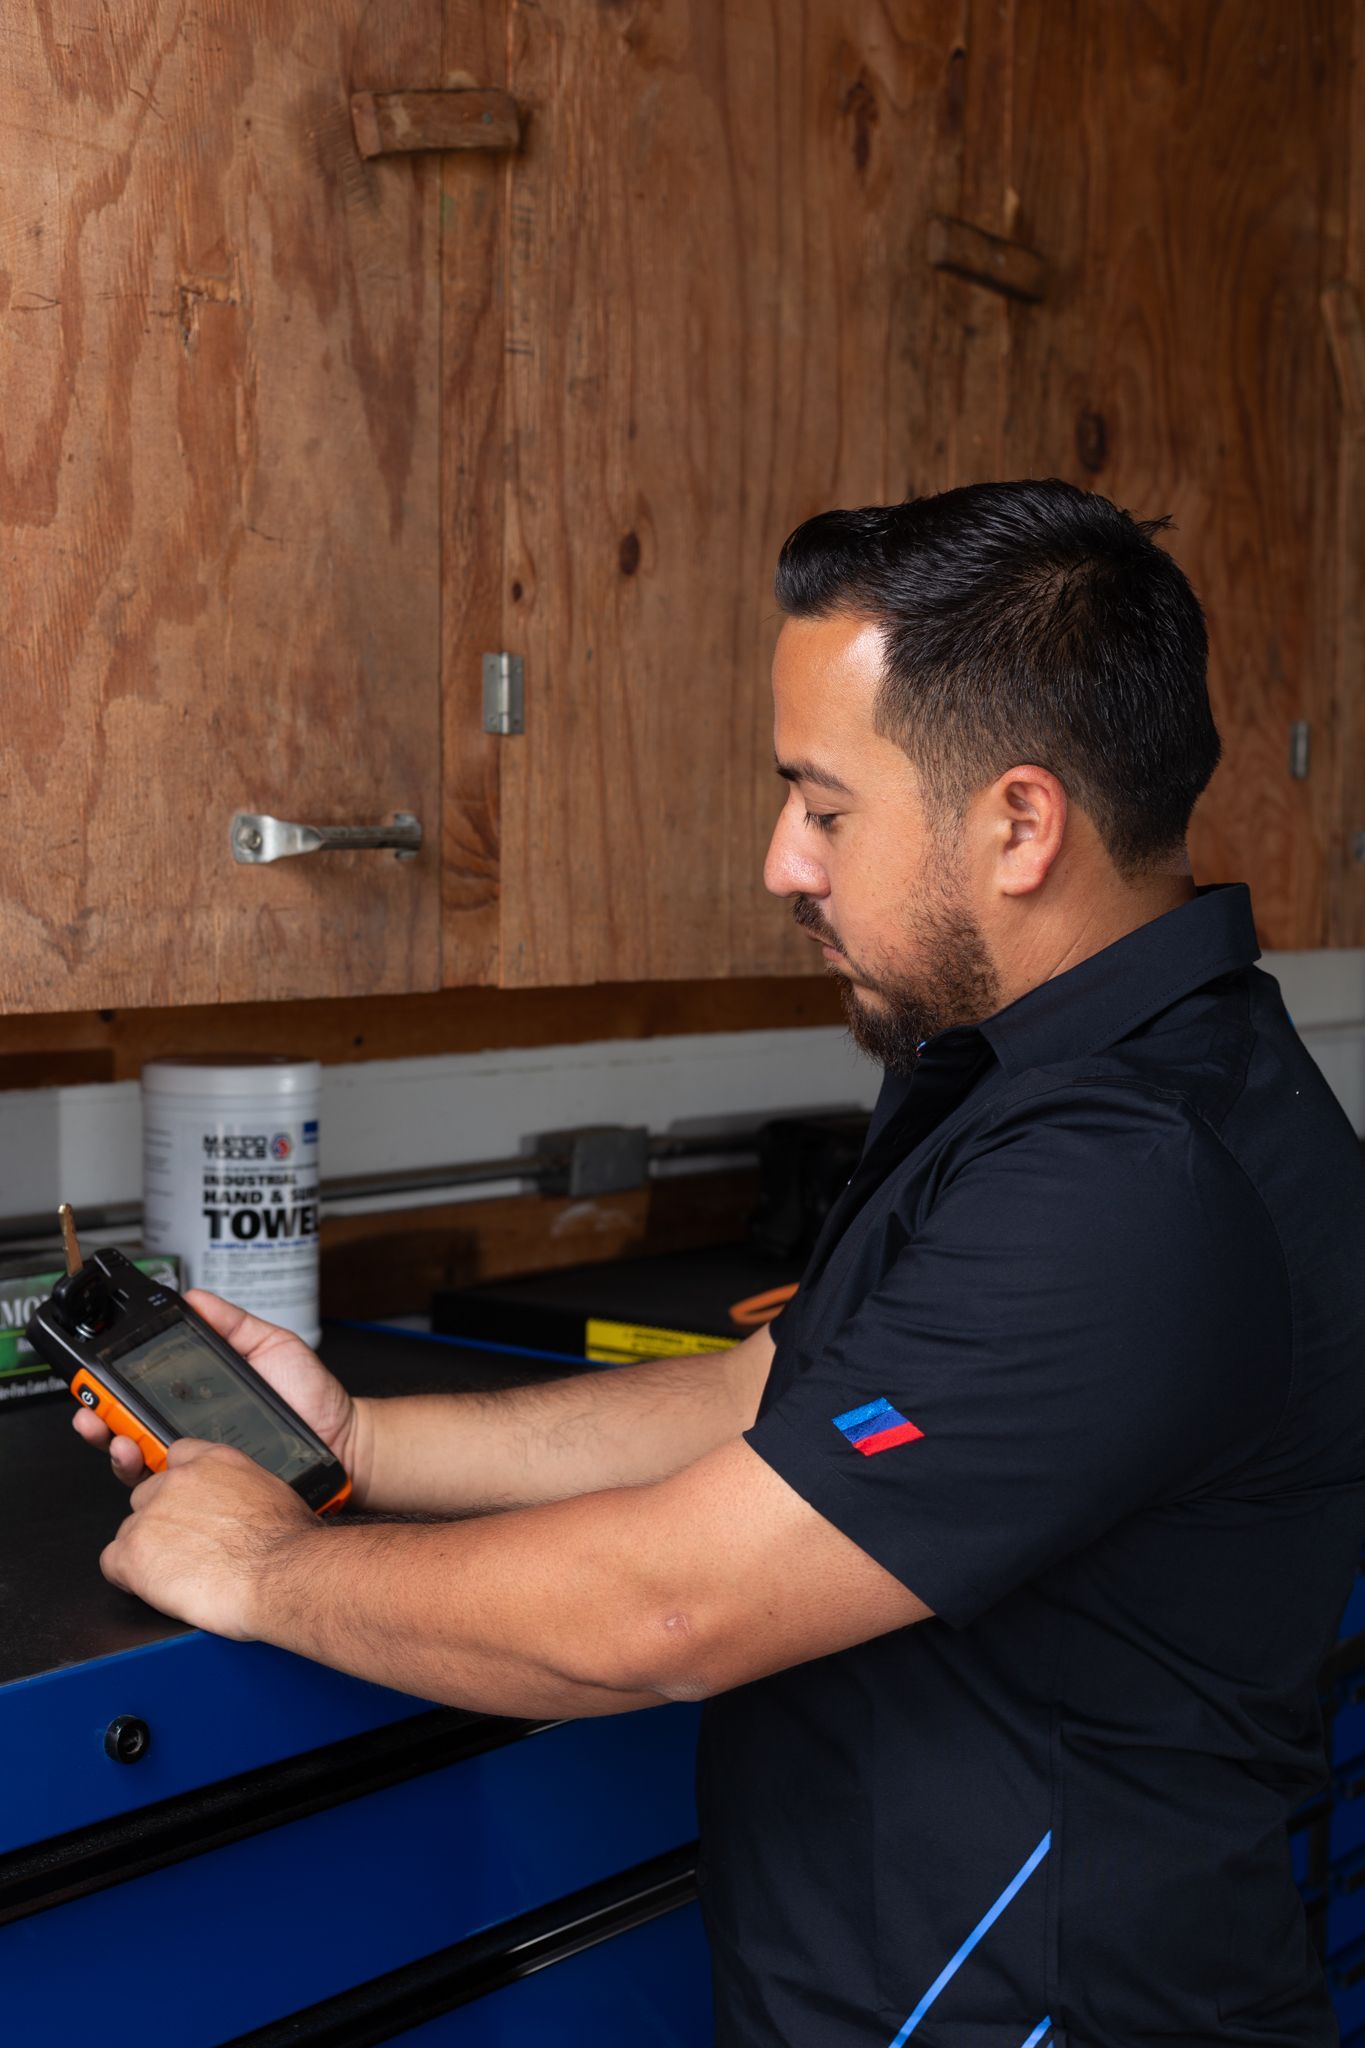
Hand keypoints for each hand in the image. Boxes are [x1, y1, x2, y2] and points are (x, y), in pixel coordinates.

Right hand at [71, 1291, 372, 1503]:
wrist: (343, 1438)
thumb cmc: (310, 1395)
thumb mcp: (271, 1344)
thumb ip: (232, 1323)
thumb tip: (195, 1297)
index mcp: (195, 1397)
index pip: (141, 1393)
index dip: (110, 1389)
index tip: (92, 1378)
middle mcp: (189, 1432)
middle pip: (128, 1429)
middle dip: (99, 1421)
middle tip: (92, 1413)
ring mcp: (198, 1463)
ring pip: (140, 1463)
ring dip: (116, 1450)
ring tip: (115, 1437)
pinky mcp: (214, 1489)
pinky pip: (174, 1489)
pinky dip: (151, 1477)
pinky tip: (147, 1462)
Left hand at [100, 1439, 321, 1637]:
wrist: (281, 1575)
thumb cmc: (289, 1544)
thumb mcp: (272, 1493)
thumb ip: (240, 1488)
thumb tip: (239, 1505)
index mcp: (214, 1460)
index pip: (176, 1456)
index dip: (178, 1486)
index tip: (185, 1504)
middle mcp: (178, 1479)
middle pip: (147, 1495)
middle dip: (161, 1522)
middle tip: (186, 1549)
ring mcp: (151, 1514)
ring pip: (130, 1531)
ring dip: (148, 1551)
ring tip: (179, 1574)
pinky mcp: (133, 1552)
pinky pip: (112, 1563)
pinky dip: (129, 1578)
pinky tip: (155, 1587)